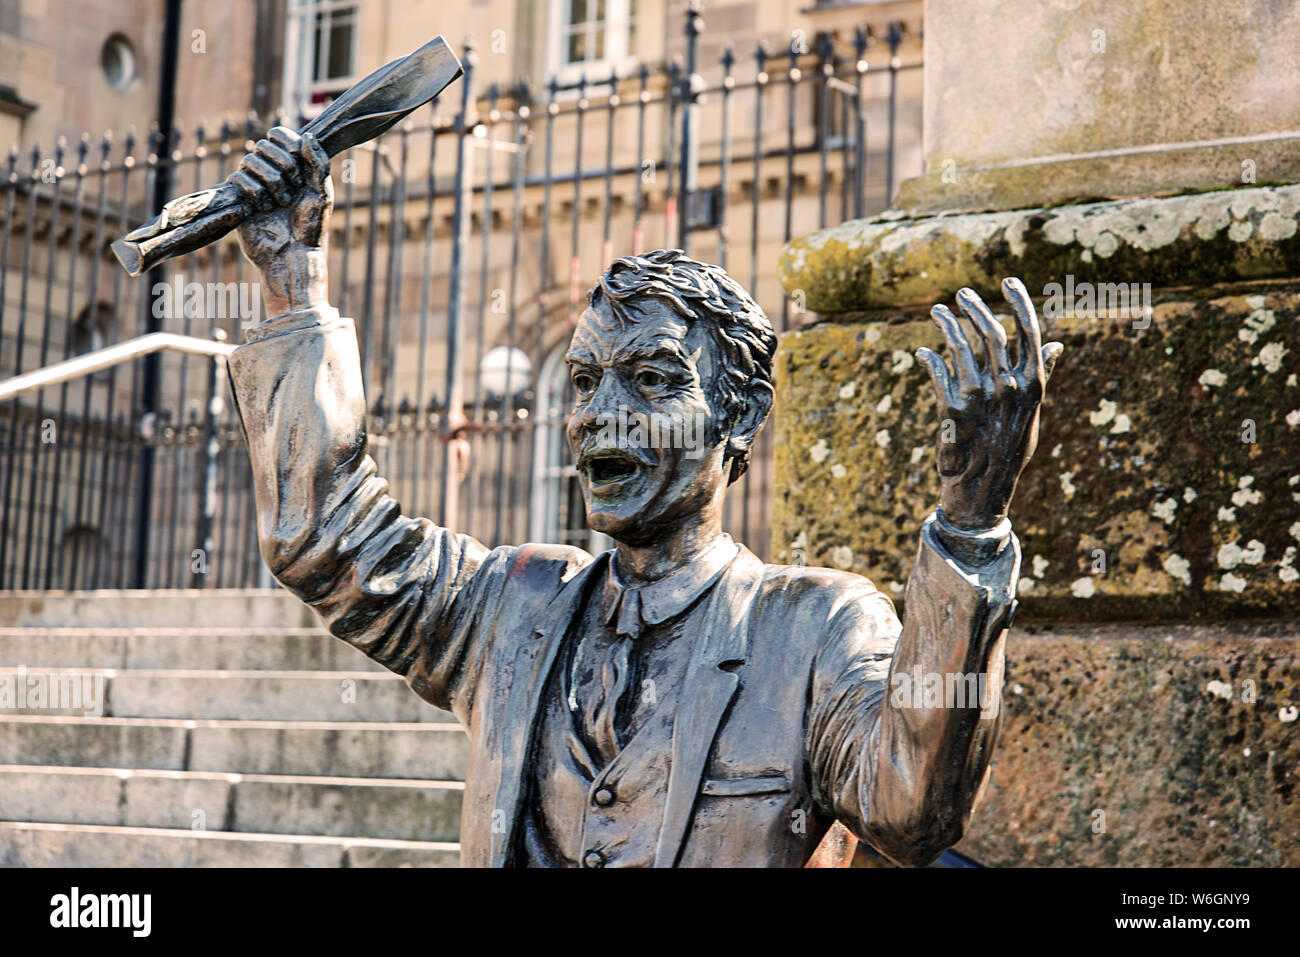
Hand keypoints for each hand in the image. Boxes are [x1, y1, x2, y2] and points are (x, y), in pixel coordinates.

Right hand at [232, 126, 332, 317]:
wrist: (294, 257)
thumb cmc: (312, 228)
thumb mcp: (322, 193)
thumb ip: (318, 163)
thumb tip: (306, 135)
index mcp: (292, 167)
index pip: (279, 135)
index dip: (286, 142)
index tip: (300, 166)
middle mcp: (272, 172)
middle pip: (263, 145)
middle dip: (281, 164)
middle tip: (294, 188)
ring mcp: (255, 185)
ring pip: (248, 160)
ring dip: (269, 180)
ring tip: (281, 202)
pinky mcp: (240, 200)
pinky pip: (237, 179)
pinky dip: (253, 191)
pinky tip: (264, 208)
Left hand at [915, 278, 1062, 530]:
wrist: (983, 487)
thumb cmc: (1009, 446)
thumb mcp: (1031, 414)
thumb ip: (1039, 376)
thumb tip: (1055, 346)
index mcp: (1032, 385)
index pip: (1029, 332)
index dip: (1019, 302)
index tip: (1008, 280)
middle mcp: (1007, 388)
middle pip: (992, 333)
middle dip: (975, 308)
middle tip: (962, 293)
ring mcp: (979, 398)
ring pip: (960, 346)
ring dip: (946, 323)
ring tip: (937, 311)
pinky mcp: (951, 409)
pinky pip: (937, 372)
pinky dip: (928, 358)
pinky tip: (923, 352)